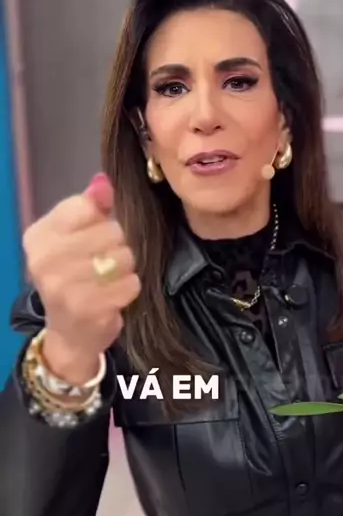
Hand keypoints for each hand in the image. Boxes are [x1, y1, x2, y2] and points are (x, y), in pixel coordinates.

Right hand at [22, 173, 140, 382]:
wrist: (70, 334)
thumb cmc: (74, 278)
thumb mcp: (74, 239)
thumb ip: (89, 207)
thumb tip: (104, 182)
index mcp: (38, 236)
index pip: (85, 207)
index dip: (102, 218)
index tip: (96, 234)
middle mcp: (44, 260)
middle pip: (110, 231)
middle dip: (118, 245)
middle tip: (105, 262)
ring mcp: (64, 286)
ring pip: (123, 257)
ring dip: (126, 268)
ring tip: (110, 279)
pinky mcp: (88, 308)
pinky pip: (130, 283)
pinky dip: (130, 288)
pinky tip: (115, 295)